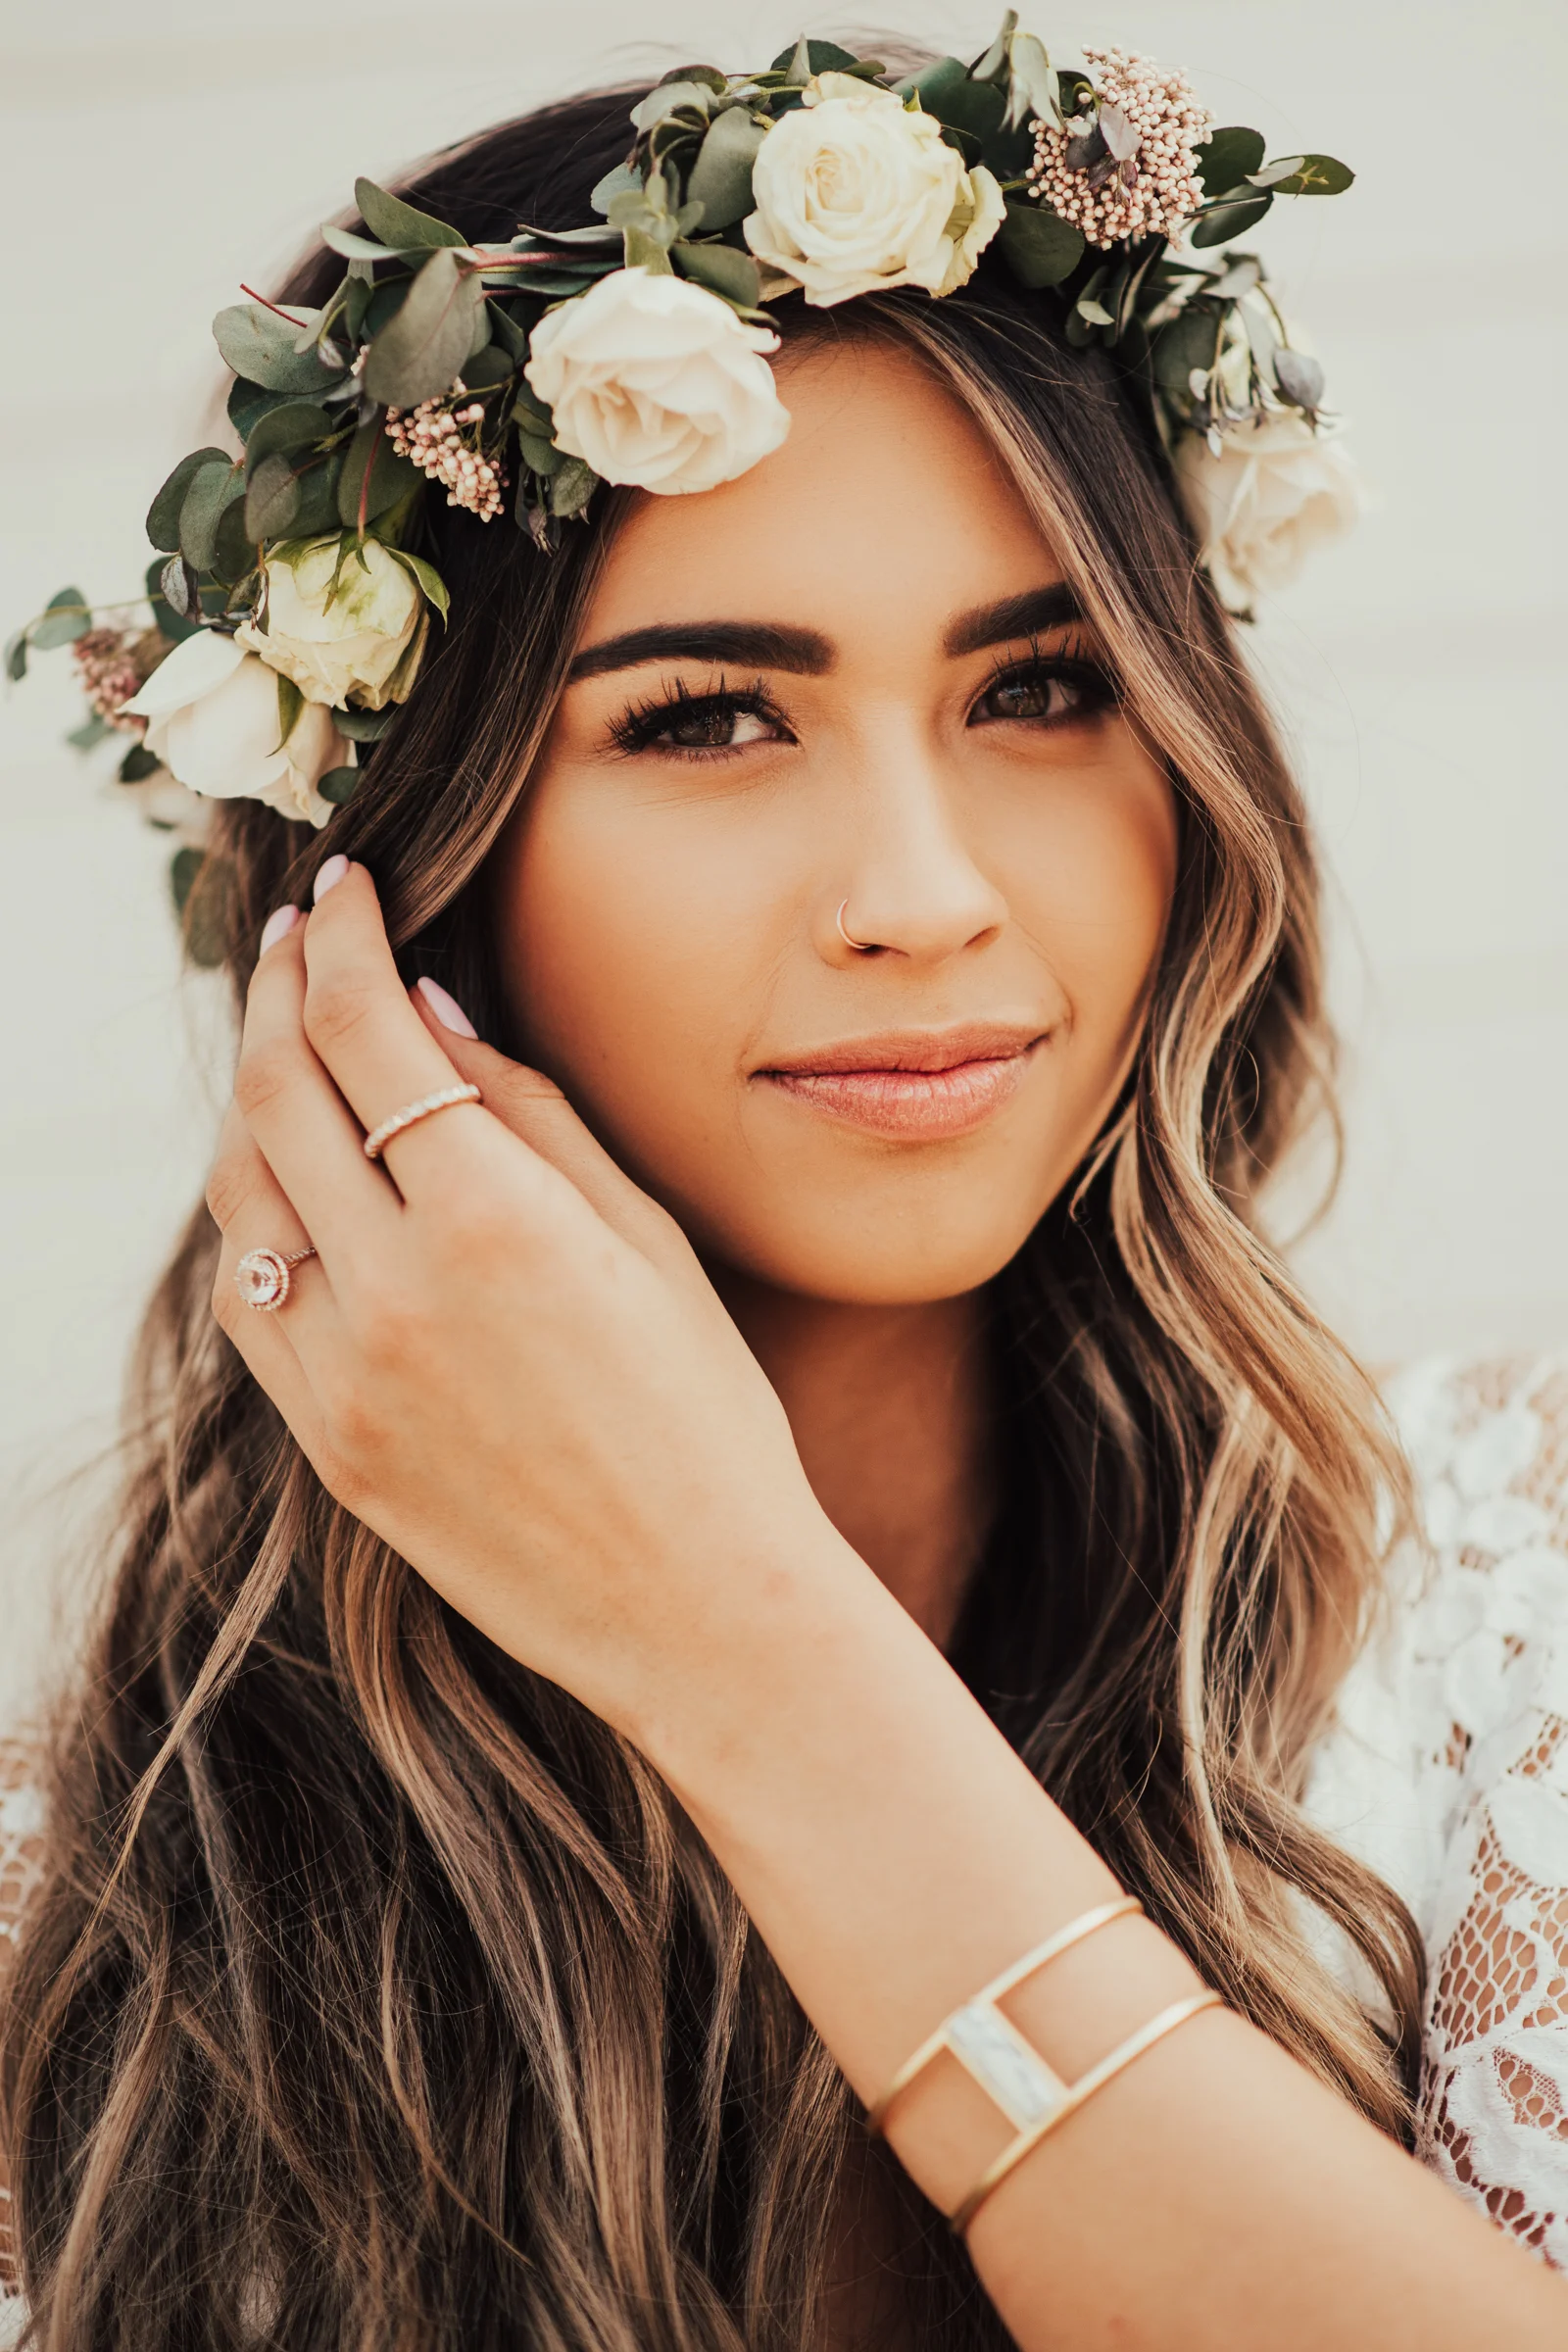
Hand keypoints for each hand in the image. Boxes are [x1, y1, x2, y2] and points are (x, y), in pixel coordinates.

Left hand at [207, 859, 855, 1754]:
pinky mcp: (327, 1443)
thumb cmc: (708, 1416)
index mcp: (494, 1220)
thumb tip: (433, 1013)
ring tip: (288, 1041)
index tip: (344, 886)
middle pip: (276, 1093)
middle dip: (278, 988)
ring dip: (250, 1096)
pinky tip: (286, 1179)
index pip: (369, 1030)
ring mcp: (343, 1376)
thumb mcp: (649, 1241)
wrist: (699, 1607)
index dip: (344, 937)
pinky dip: (252, 1216)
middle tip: (298, 935)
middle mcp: (394, 1291)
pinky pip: (248, 1299)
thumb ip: (533, 1116)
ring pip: (237, 1194)